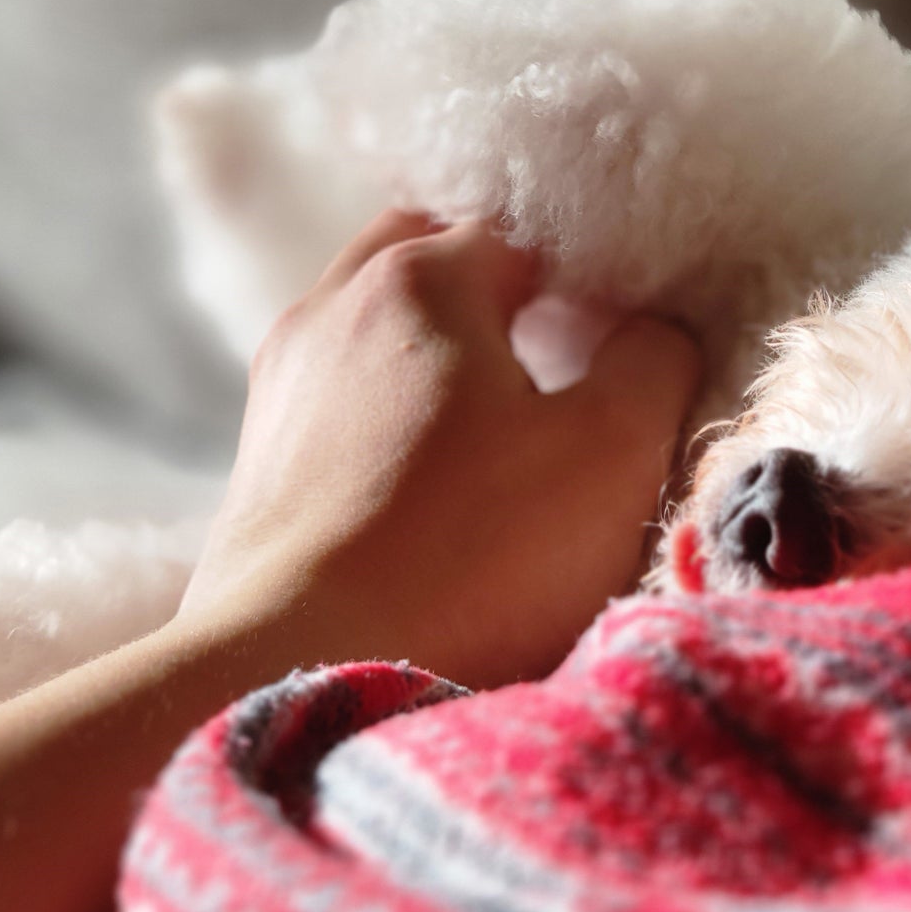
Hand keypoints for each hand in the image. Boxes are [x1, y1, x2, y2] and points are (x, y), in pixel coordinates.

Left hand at [178, 210, 700, 686]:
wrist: (295, 680)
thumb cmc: (471, 557)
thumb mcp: (612, 451)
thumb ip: (653, 361)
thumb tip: (653, 330)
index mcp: (420, 279)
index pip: (522, 231)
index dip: (587, 274)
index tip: (625, 337)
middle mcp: (333, 306)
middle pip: (430, 253)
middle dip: (496, 285)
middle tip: (560, 350)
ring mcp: (281, 385)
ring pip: (374, 323)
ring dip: (437, 346)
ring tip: (499, 415)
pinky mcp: (257, 466)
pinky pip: (338, 397)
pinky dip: (389, 409)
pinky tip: (431, 478)